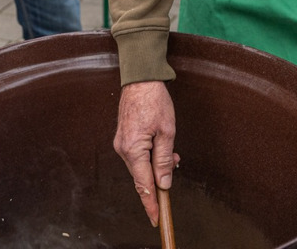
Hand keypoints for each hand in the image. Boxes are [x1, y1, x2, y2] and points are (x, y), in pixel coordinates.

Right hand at [113, 81, 179, 226]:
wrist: (140, 79)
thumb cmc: (154, 101)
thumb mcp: (167, 131)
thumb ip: (165, 160)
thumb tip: (164, 183)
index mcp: (133, 150)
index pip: (144, 185)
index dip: (152, 203)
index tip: (156, 218)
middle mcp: (122, 149)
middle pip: (141, 177)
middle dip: (158, 178)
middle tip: (175, 163)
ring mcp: (121, 144)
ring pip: (140, 166)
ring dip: (155, 164)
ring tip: (171, 151)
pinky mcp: (123, 139)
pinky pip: (137, 156)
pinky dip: (149, 157)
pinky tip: (160, 147)